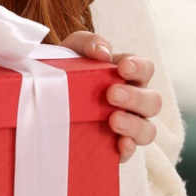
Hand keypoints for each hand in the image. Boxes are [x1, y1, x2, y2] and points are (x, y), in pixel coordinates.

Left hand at [60, 31, 160, 163]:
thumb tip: (103, 53)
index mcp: (128, 76)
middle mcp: (134, 102)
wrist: (42, 98)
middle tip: (111, 94)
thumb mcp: (72, 50)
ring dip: (135, 125)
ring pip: (148, 130)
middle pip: (153, 102)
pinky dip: (128, 149)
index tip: (122, 68)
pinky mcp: (114, 148)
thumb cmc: (65, 69)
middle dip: (135, 98)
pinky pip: (130, 153)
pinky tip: (120, 145)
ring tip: (113, 120)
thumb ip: (88, 42)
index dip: (139, 68)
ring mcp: (127, 126)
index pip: (146, 69)